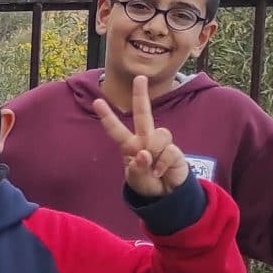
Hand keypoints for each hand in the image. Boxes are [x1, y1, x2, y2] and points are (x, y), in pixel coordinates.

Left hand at [94, 75, 191, 196]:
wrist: (166, 195)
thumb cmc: (146, 184)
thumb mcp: (136, 180)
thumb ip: (137, 168)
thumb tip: (144, 154)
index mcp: (130, 145)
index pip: (116, 129)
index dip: (108, 117)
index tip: (97, 101)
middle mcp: (145, 139)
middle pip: (144, 113)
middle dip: (141, 95)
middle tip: (139, 77)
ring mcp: (161, 143)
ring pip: (160, 135)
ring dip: (155, 153)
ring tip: (153, 169)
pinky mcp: (174, 150)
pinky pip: (169, 151)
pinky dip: (163, 165)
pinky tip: (160, 172)